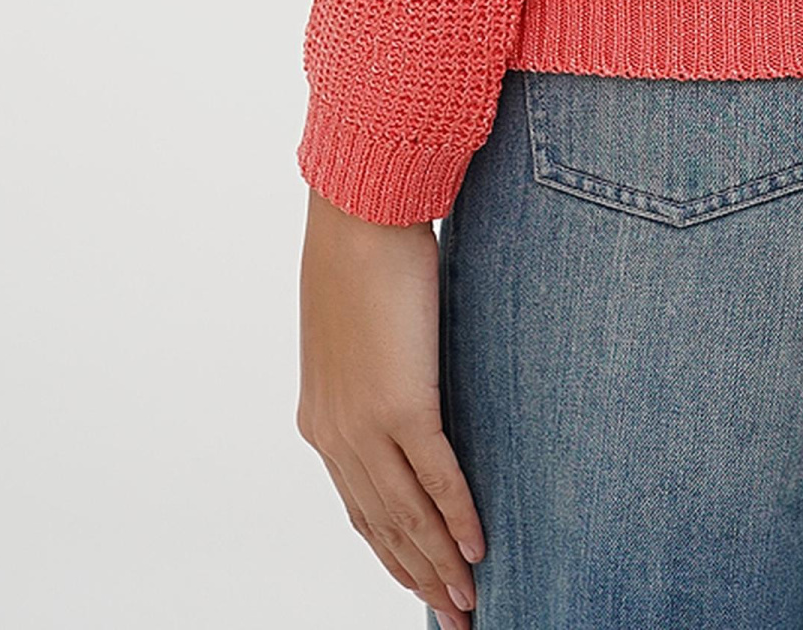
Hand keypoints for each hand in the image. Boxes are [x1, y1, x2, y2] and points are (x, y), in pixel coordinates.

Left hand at [296, 187, 485, 613]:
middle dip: (417, 576)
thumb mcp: (360, 326)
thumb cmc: (363, 252)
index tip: (419, 580)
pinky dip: (457, 516)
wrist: (358, 213)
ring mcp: (368, 424)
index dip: (392, 551)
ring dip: (439, 564)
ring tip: (469, 599)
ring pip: (407, 515)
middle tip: (453, 615)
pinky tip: (477, 545)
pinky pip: (436, 476)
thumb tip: (407, 374)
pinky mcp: (402, 404)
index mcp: (324, 420)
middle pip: (382, 527)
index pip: (360, 507)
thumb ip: (378, 365)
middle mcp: (338, 434)